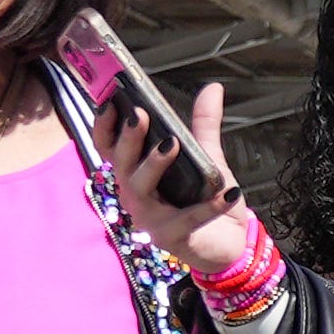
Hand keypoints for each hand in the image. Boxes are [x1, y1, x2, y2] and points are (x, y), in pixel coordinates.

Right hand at [86, 67, 240, 231]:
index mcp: (136, 173)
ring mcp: (150, 219)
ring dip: (154, 165)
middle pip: (121, 164)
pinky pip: (189, 219)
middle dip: (128, 138)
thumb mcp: (205, 157)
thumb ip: (204, 125)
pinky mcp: (173, 238)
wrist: (227, 245)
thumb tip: (212, 88)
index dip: (104, 126)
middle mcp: (136, 195)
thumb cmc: (203, 199)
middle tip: (139, 115)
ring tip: (171, 143)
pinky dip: (210, 205)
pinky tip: (229, 192)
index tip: (109, 100)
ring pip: (141, 190)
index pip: (109, 148)